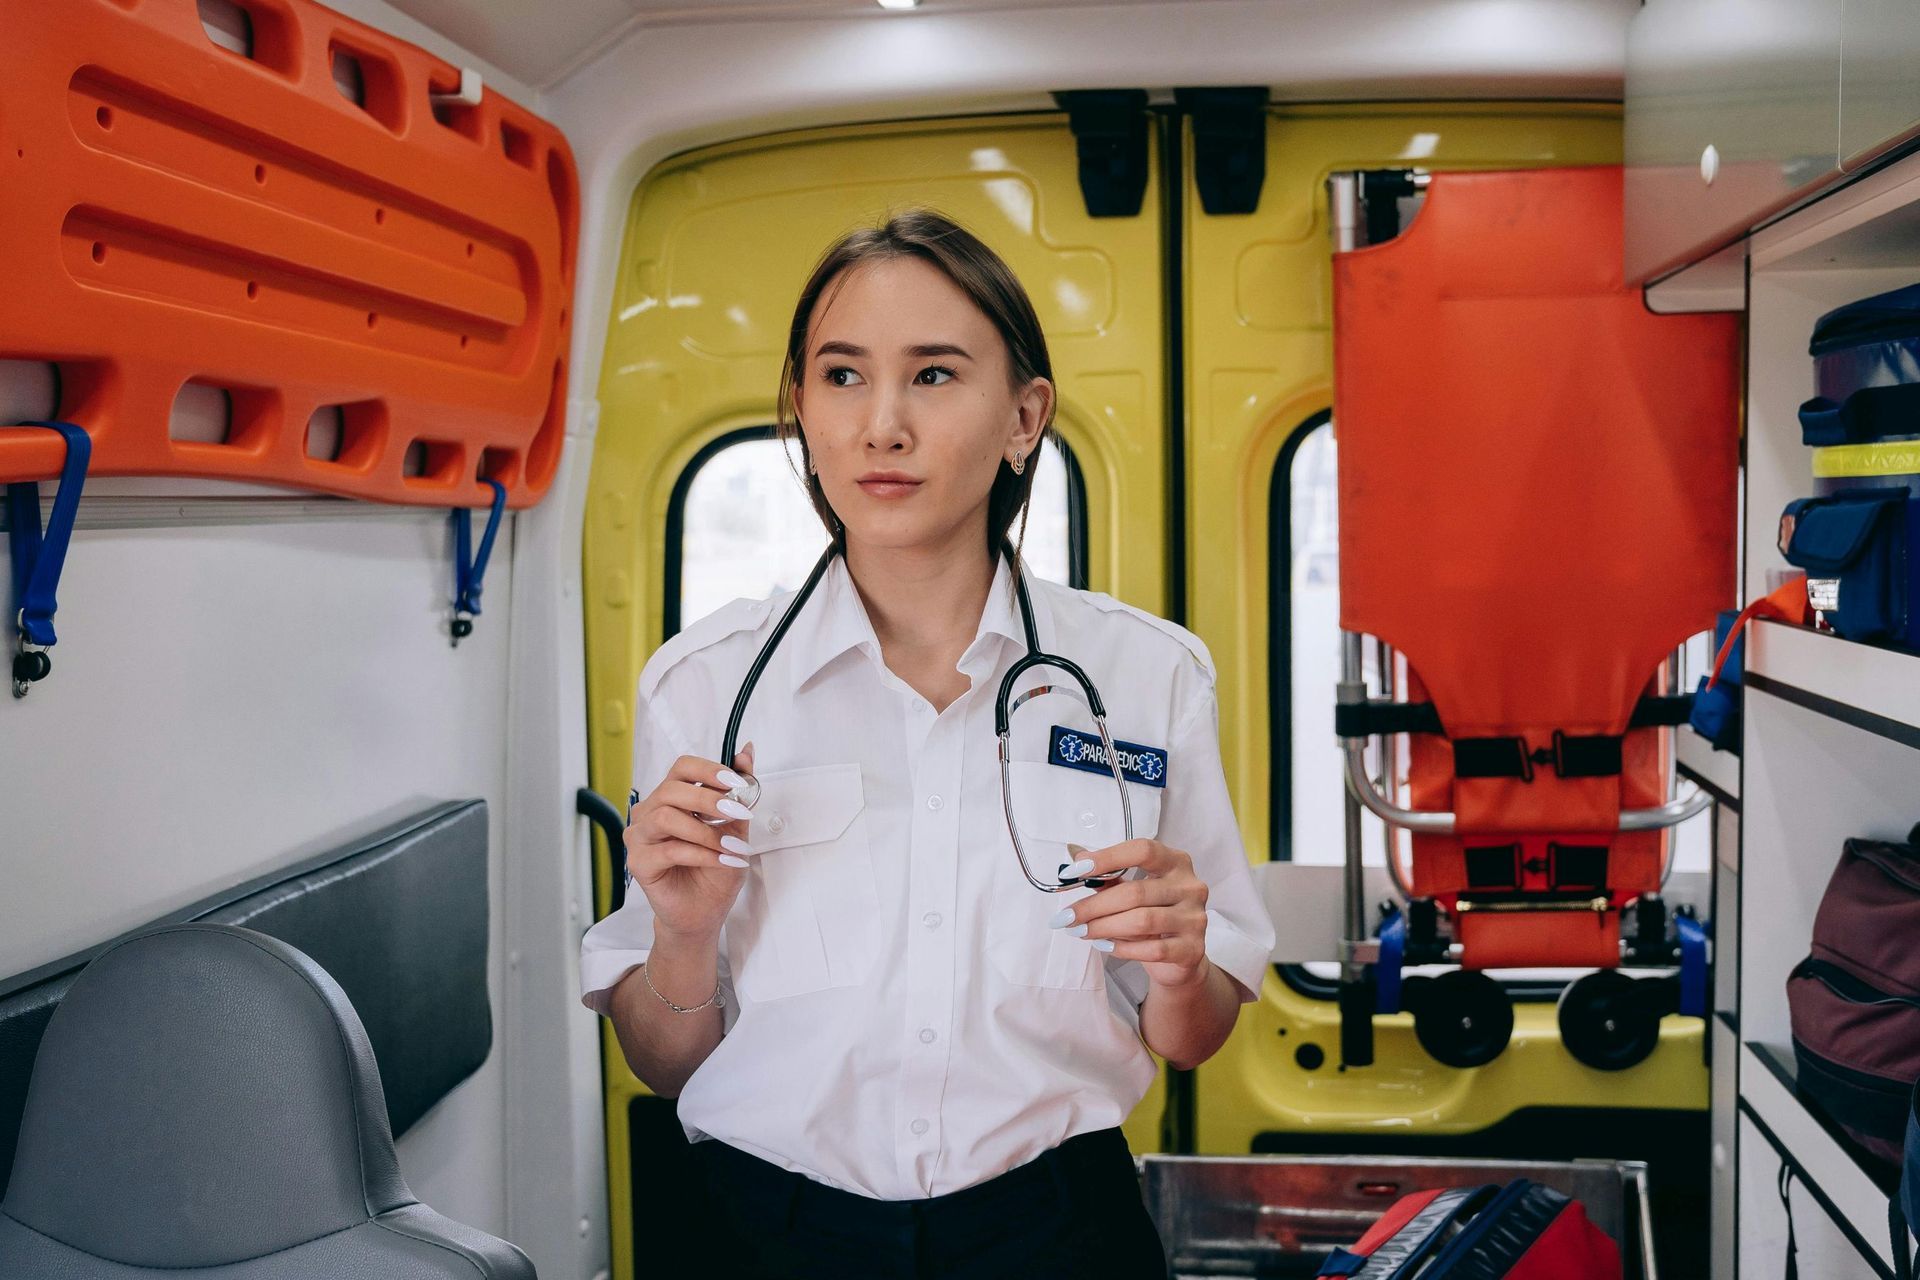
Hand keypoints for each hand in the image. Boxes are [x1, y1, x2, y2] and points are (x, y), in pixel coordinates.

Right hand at [625, 744, 755, 941]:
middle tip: (739, 811)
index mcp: (672, 798)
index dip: (709, 770)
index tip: (736, 782)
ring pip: (666, 817)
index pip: (682, 768)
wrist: (704, 912)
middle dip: (709, 799)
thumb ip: (739, 790)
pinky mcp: (639, 863)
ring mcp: (640, 837)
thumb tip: (747, 751)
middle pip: (671, 790)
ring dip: (706, 830)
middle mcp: (650, 813)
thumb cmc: (715, 869)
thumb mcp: (736, 826)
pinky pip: (669, 850)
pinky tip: (722, 860)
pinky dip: (701, 854)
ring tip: (731, 845)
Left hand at [1051, 838, 1210, 990]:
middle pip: (1136, 892)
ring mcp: (1194, 918)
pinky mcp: (1192, 949)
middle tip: (1067, 917)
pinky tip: (1104, 947)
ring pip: (1142, 921)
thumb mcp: (1133, 891)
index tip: (1073, 872)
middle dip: (1094, 906)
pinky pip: (1152, 950)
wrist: (1180, 957)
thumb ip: (1108, 875)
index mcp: (1176, 862)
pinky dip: (1122, 948)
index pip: (1142, 850)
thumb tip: (1074, 854)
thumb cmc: (1153, 914)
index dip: (1107, 858)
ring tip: (1080, 931)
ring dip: (1103, 927)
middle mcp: (1190, 886)